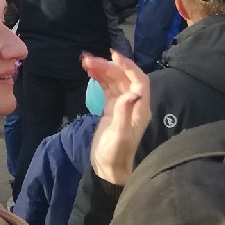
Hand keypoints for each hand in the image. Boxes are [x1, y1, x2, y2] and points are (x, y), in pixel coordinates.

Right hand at [84, 52, 150, 186]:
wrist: (108, 168)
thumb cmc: (115, 155)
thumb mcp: (119, 136)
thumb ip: (125, 114)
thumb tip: (133, 92)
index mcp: (140, 110)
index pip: (139, 81)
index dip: (128, 67)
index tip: (113, 55)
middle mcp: (134, 105)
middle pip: (124, 78)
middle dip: (108, 66)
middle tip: (88, 60)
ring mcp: (123, 106)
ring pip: (115, 80)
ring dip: (102, 69)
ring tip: (85, 62)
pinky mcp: (112, 108)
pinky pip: (107, 87)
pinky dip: (99, 77)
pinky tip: (89, 71)